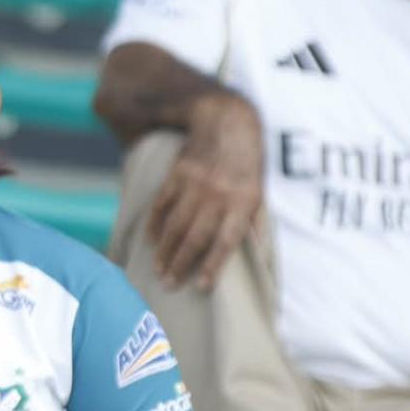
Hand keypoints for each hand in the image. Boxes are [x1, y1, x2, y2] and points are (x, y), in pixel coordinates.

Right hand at [148, 91, 261, 290]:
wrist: (227, 123)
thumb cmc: (247, 164)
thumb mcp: (259, 192)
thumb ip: (255, 223)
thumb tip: (258, 257)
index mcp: (242, 202)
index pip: (226, 240)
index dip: (213, 265)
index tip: (201, 287)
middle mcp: (218, 195)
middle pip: (196, 236)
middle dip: (180, 263)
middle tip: (169, 284)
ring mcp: (195, 184)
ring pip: (176, 224)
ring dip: (165, 249)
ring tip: (158, 270)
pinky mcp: (177, 175)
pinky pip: (162, 204)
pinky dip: (154, 224)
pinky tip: (150, 240)